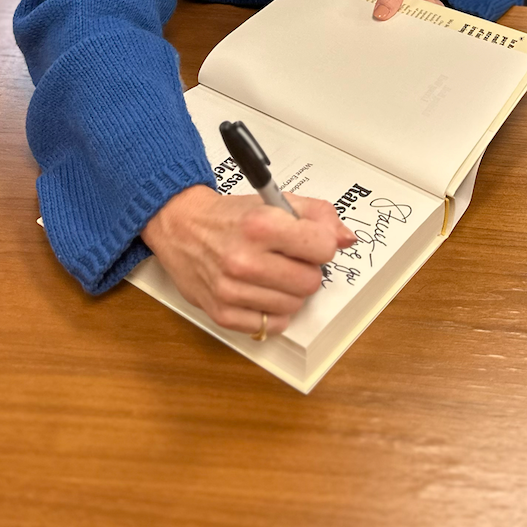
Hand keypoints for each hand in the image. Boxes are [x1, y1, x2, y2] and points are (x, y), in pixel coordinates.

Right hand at [141, 184, 354, 336]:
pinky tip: (260, 292)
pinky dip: (272, 312)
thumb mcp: (274, 200)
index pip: (322, 248)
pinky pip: (271, 325)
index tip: (310, 243)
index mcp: (260, 225)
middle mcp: (244, 259)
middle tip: (289, 259)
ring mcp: (232, 290)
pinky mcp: (223, 313)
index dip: (322, 245)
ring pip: (293, 306)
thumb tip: (346, 239)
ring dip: (289, 292)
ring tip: (272, 274)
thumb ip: (317, 214)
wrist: (181, 227)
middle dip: (306, 270)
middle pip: (310, 282)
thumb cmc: (230, 216)